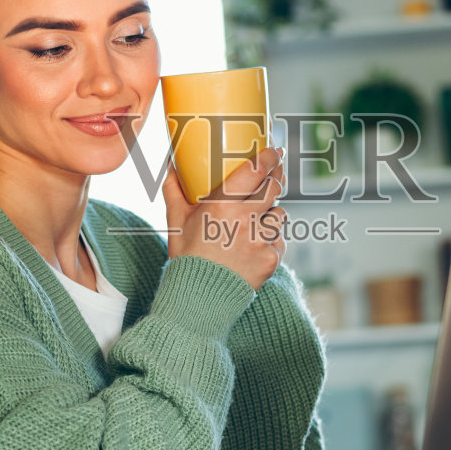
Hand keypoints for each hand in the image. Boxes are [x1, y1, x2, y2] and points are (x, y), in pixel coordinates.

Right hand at [162, 147, 286, 289]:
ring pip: (279, 214)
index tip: (275, 150)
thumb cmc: (186, 256)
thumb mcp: (176, 221)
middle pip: (274, 188)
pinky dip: (271, 239)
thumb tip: (171, 164)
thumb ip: (174, 189)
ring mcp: (261, 240)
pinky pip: (279, 239)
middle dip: (277, 177)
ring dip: (272, 212)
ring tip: (257, 219)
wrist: (198, 299)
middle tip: (276, 172)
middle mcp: (245, 219)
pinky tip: (256, 246)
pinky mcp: (272, 258)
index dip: (270, 157)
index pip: (256, 171)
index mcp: (222, 205)